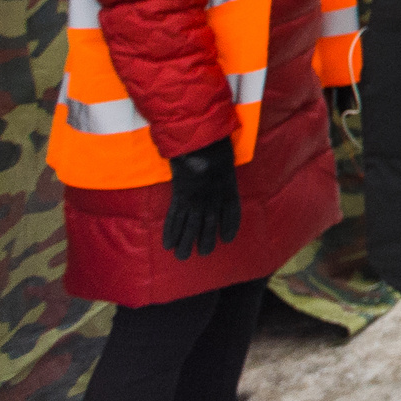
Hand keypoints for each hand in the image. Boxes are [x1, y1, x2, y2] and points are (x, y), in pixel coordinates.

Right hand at [163, 136, 241, 259]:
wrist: (200, 144)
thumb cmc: (215, 146)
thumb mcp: (226, 159)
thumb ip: (223, 170)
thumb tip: (218, 172)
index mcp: (229, 189)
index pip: (232, 213)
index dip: (230, 226)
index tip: (228, 238)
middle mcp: (214, 199)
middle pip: (210, 225)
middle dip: (205, 240)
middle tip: (202, 253)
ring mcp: (197, 199)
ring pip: (191, 226)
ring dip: (185, 242)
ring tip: (182, 256)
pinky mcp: (180, 197)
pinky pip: (175, 218)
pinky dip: (171, 231)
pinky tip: (167, 244)